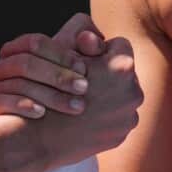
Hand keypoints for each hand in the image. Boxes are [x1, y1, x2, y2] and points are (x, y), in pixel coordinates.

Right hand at [0, 13, 106, 119]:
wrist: (41, 135)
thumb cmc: (64, 93)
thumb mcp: (78, 70)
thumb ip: (89, 49)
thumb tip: (88, 40)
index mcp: (20, 49)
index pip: (35, 43)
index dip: (61, 53)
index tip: (85, 68)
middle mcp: (3, 65)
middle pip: (26, 62)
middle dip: (58, 75)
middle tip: (84, 88)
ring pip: (17, 83)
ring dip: (49, 94)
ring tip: (76, 106)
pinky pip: (0, 101)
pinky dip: (22, 105)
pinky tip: (42, 114)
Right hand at [22, 35, 142, 169]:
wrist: (37, 136)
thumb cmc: (45, 87)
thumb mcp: (61, 51)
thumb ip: (83, 37)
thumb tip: (94, 35)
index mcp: (122, 67)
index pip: (119, 46)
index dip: (99, 50)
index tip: (85, 60)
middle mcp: (134, 93)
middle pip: (124, 74)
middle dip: (108, 74)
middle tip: (83, 81)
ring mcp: (128, 118)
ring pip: (121, 97)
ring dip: (108, 96)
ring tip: (83, 99)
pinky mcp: (121, 136)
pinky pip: (117, 119)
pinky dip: (104, 117)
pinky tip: (84, 117)